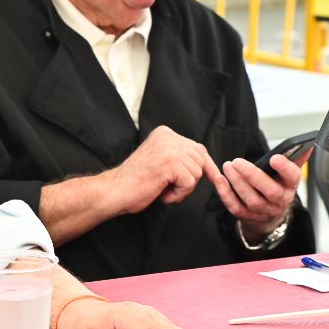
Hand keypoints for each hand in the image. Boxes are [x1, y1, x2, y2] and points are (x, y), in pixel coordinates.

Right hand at [105, 125, 223, 214]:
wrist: (114, 190)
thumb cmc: (135, 181)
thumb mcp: (161, 161)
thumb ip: (179, 157)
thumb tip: (209, 166)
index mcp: (165, 133)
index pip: (197, 148)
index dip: (206, 166)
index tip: (214, 177)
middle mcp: (168, 136)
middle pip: (200, 160)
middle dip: (189, 179)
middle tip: (168, 187)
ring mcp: (169, 148)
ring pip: (196, 173)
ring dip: (183, 188)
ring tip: (162, 188)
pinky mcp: (170, 163)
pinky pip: (189, 183)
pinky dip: (178, 194)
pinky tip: (161, 193)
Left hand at [218, 153, 299, 237]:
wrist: (270, 215)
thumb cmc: (278, 187)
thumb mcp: (288, 174)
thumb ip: (296, 157)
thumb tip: (307, 144)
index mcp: (290, 186)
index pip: (292, 177)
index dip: (285, 168)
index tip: (274, 158)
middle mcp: (279, 200)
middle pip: (269, 190)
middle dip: (253, 175)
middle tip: (238, 161)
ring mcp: (263, 210)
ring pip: (251, 199)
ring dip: (237, 182)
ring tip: (228, 166)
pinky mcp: (247, 216)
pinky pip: (235, 206)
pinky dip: (226, 194)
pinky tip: (220, 180)